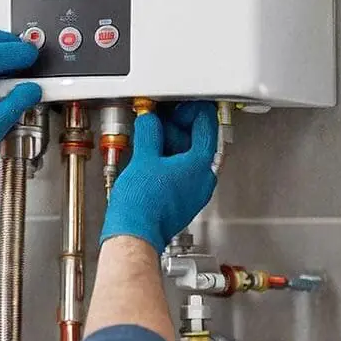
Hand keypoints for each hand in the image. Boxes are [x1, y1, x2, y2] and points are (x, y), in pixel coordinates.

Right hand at [100, 102, 218, 252]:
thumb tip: (150, 120)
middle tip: (159, 120)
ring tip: (151, 139)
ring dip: (173, 144)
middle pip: (199, 141)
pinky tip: (151, 159)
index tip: (178, 106)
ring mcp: (195, 192)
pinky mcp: (183, 200)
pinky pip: (183, 173)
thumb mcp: (143, 157)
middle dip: (179, 127)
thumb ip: (150, 131)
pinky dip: (170, 161)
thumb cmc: (141, 205)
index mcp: (200, 165)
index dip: (192, 110)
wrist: (134, 234)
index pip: (207, 125)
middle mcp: (203, 179)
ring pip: (190, 157)